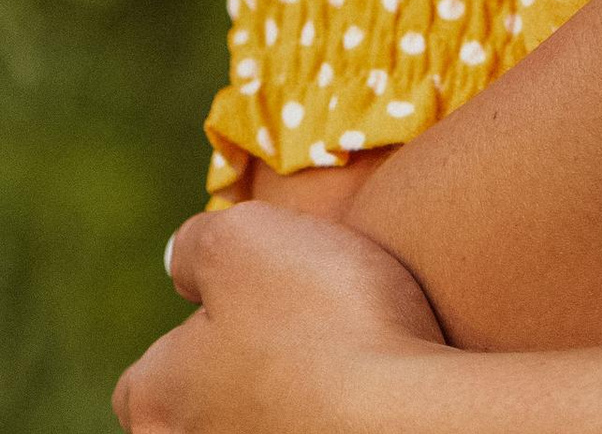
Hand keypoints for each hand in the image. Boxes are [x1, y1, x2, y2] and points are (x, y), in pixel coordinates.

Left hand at [115, 205, 447, 433]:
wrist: (405, 417)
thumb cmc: (323, 320)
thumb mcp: (245, 238)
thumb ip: (194, 244)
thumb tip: (180, 264)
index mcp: (154, 400)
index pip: (146, 377)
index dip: (196, 333)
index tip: (251, 307)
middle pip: (193, 412)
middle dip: (231, 379)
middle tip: (294, 339)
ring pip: (247, 429)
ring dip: (276, 405)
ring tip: (333, 371)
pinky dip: (316, 424)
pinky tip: (352, 404)